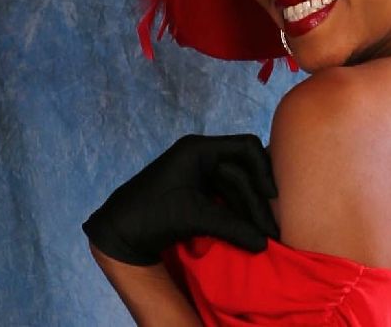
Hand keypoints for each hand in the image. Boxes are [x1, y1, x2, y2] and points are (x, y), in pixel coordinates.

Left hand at [82, 133, 278, 265]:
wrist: (118, 234)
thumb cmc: (152, 215)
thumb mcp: (195, 217)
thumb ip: (232, 227)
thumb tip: (263, 243)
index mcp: (199, 149)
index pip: (245, 147)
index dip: (263, 169)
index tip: (272, 196)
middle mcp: (202, 156)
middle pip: (243, 171)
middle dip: (256, 200)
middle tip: (270, 229)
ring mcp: (199, 174)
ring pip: (236, 187)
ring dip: (249, 210)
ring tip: (262, 236)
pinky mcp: (198, 191)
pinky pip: (226, 197)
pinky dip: (237, 213)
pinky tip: (247, 232)